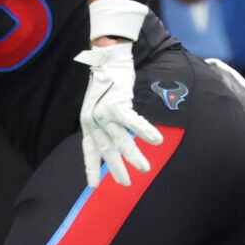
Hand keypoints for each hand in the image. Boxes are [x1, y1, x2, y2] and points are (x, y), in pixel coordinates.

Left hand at [75, 42, 162, 187]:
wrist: (107, 59)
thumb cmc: (107, 85)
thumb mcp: (98, 107)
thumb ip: (104, 124)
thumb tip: (115, 142)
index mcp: (88, 123)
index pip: (89, 150)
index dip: (90, 168)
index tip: (93, 186)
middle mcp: (94, 120)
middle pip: (106, 148)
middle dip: (115, 168)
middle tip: (125, 184)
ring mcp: (105, 112)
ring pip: (120, 139)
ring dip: (133, 155)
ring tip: (145, 169)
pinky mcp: (118, 102)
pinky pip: (132, 120)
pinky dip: (144, 130)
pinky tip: (156, 141)